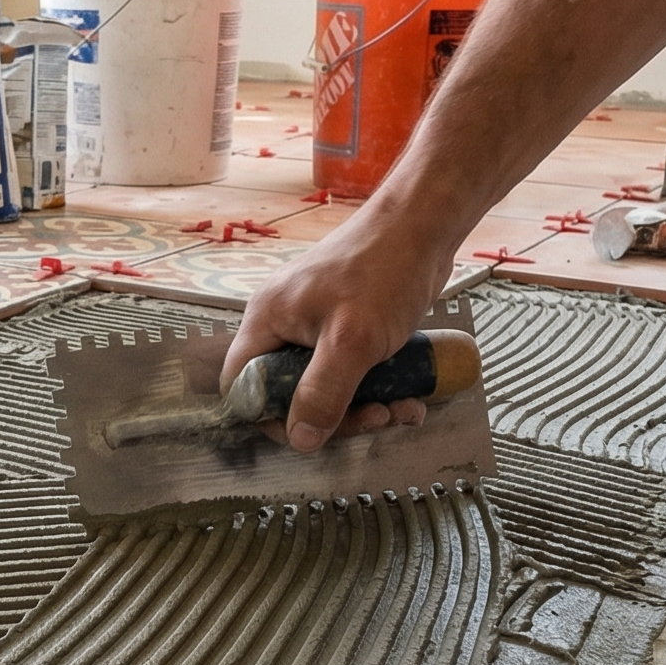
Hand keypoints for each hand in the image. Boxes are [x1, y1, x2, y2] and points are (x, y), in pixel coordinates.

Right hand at [222, 199, 459, 450]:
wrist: (424, 224)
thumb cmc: (383, 268)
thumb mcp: (351, 341)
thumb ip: (322, 393)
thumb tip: (301, 440)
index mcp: (268, 320)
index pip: (241, 385)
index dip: (269, 416)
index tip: (311, 431)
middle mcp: (286, 324)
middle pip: (289, 393)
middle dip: (334, 416)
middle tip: (374, 419)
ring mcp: (318, 325)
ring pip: (327, 387)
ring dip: (365, 407)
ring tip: (402, 408)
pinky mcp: (347, 327)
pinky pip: (352, 372)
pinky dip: (380, 389)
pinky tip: (410, 396)